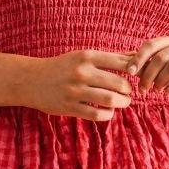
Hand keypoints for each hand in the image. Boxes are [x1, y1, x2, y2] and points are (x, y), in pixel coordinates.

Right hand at [18, 49, 135, 121]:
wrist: (32, 80)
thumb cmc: (63, 67)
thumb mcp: (83, 56)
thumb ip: (110, 57)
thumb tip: (136, 54)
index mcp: (87, 57)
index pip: (121, 62)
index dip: (134, 71)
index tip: (135, 76)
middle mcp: (82, 72)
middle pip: (119, 83)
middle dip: (128, 90)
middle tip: (128, 92)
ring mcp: (75, 91)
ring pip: (110, 100)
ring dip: (122, 103)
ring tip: (123, 102)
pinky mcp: (70, 107)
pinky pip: (97, 114)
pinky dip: (108, 114)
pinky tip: (108, 111)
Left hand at [127, 35, 168, 112]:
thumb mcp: (162, 75)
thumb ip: (147, 67)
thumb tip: (125, 63)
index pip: (152, 44)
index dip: (139, 58)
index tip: (129, 73)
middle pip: (162, 56)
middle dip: (148, 74)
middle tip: (143, 89)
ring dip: (162, 81)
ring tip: (157, 90)